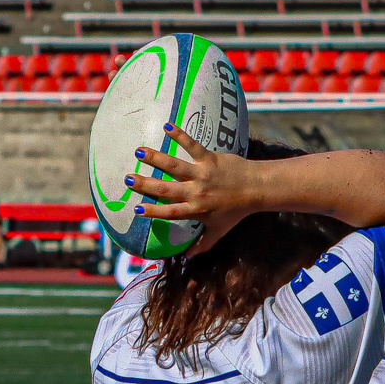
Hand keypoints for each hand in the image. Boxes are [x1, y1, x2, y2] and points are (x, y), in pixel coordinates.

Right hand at [124, 123, 258, 253]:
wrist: (256, 189)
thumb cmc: (236, 211)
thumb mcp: (219, 231)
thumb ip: (202, 244)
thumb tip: (188, 257)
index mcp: (197, 210)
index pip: (170, 212)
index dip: (153, 211)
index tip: (136, 209)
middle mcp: (197, 192)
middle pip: (166, 189)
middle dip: (145, 184)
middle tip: (128, 179)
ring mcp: (202, 174)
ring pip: (175, 165)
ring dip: (156, 158)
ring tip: (139, 151)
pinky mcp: (210, 159)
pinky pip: (193, 145)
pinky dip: (180, 135)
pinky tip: (167, 126)